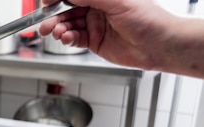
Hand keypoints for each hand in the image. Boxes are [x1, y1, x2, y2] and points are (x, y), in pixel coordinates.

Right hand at [39, 0, 182, 71]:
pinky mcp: (94, 41)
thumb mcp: (116, 1)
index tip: (46, 2)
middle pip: (68, 9)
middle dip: (54, 16)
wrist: (158, 45)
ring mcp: (95, 24)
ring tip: (55, 33)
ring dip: (59, 29)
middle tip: (44, 23)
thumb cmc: (148, 19)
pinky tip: (66, 39)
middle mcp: (98, 8)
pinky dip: (67, 39)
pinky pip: (74, 39)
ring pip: (68, 25)